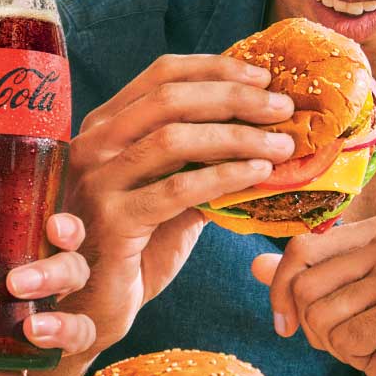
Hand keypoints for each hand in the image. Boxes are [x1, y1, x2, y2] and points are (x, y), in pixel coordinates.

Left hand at [0, 214, 94, 375]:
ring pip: (76, 331)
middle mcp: (25, 307)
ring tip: (32, 329)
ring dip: (64, 326)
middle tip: (20, 282)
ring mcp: (23, 347)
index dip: (68, 233)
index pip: (53, 245)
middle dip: (59, 274)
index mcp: (7, 274)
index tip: (54, 228)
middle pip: (74, 278)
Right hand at [62, 54, 295, 355]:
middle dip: (234, 97)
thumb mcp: (169, 190)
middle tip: (282, 108)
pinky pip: (178, 189)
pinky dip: (225, 176)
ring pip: (173, 138)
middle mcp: (94, 144)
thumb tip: (265, 130)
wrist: (94, 307)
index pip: (161, 74)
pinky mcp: (112, 220)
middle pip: (170, 98)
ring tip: (280, 144)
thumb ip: (200, 158)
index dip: (215, 69)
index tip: (263, 76)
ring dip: (237, 136)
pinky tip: (257, 174)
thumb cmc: (136, 246)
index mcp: (105, 125)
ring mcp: (98, 181)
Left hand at [252, 216, 375, 375]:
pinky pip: (343, 336)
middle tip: (345, 338)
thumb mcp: (342, 305)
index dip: (281, 291)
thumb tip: (256, 263)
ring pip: (318, 311)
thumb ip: (302, 280)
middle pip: (303, 281)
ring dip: (333, 342)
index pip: (300, 247)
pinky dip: (353, 355)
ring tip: (372, 343)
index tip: (286, 322)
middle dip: (309, 323)